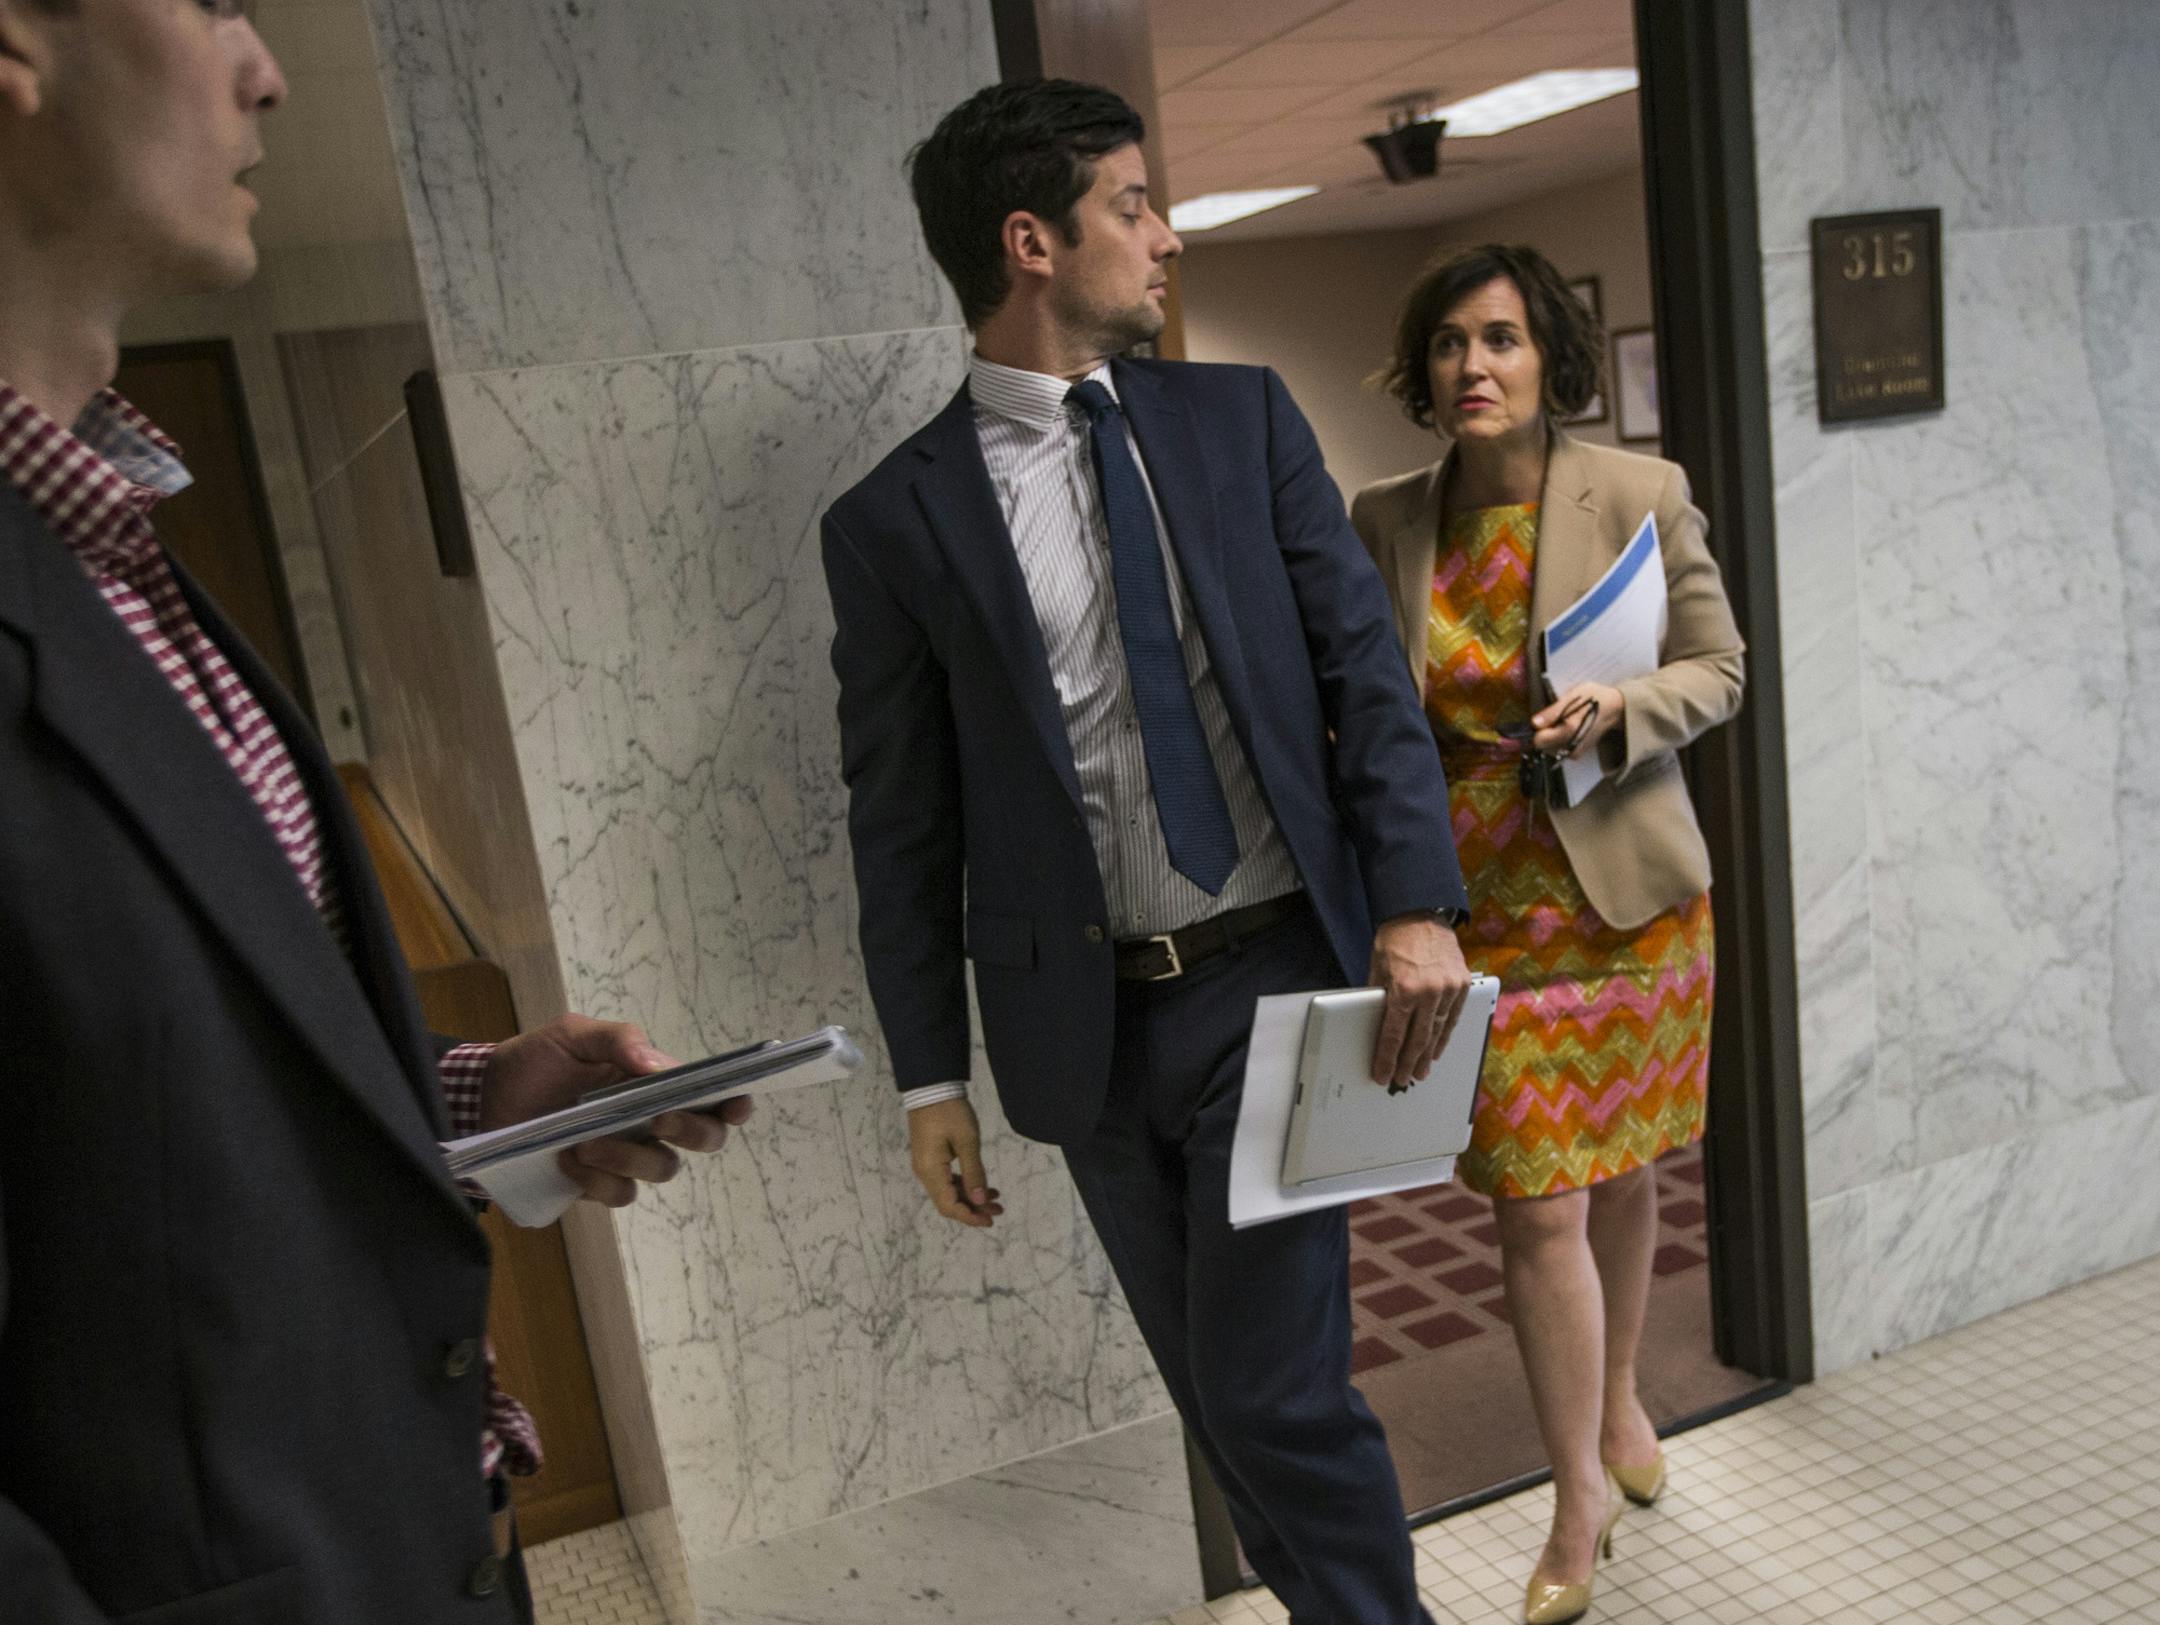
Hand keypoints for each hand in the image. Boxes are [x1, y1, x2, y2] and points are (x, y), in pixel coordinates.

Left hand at [481, 1014, 753, 1208]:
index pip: (712, 1095)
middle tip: (659, 1119)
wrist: (482, 1098)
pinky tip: (568, 1159)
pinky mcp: (597, 1184)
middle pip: (704, 1137)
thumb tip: (660, 1066)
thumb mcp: (573, 1035)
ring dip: (631, 1157)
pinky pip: (620, 1195)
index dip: (735, 1102)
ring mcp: (626, 1156)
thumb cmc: (536, 1061)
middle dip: (692, 1130)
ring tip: (586, 1142)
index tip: (737, 1102)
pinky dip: (599, 1181)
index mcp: (656, 1082)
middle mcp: (651, 1121)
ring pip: (662, 1169)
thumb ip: (618, 1040)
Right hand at [907, 1099, 1003, 1228]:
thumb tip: (980, 1201)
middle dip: (973, 1209)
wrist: (932, 1088)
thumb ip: (974, 1173)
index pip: (949, 1205)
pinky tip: (983, 1185)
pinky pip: (947, 1180)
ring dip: (971, 1198)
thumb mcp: (967, 1142)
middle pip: (948, 1202)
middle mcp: (925, 1173)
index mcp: (931, 1171)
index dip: (970, 1217)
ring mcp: (927, 1166)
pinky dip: (964, 1185)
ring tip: (996, 1199)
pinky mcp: (931, 1158)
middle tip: (999, 1210)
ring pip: (949, 1192)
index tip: (990, 1220)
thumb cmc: (950, 1112)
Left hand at [1367, 914, 1472, 1088]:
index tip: (1383, 1074)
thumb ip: (1379, 999)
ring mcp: (1449, 988)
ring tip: (1420, 1071)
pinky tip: (1437, 1049)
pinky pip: (1454, 1018)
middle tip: (1402, 1079)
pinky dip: (1445, 1035)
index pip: (1393, 1034)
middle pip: (1418, 1039)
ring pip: (1438, 1032)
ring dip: (1428, 1055)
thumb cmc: (1394, 939)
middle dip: (1408, 1062)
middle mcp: (1429, 991)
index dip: (1387, 1058)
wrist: (1420, 913)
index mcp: (1404, 989)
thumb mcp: (1377, 970)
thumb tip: (1376, 1027)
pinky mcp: (1463, 984)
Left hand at [1531, 682, 1623, 756]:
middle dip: (1543, 733)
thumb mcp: (1571, 697)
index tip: (1540, 720)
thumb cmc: (1593, 698)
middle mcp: (1571, 746)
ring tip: (1562, 722)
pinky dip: (1557, 740)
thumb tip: (1534, 723)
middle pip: (1542, 746)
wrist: (1614, 708)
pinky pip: (1557, 750)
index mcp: (1569, 731)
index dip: (1535, 729)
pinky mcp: (1576, 754)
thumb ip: (1551, 712)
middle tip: (1554, 718)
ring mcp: (1575, 752)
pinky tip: (1566, 729)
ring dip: (1550, 736)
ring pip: (1548, 749)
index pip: (1538, 741)